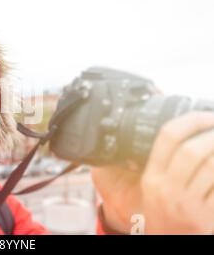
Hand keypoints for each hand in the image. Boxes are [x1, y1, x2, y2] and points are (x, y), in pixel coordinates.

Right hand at [92, 111, 213, 233]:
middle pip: (191, 150)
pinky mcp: (207, 217)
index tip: (206, 115)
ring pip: (212, 167)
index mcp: (151, 178)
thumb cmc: (164, 217)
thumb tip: (184, 133)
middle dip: (213, 134)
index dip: (191, 120)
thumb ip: (161, 164)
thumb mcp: (152, 190)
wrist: (169, 244)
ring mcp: (188, 206)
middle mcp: (167, 190)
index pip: (167, 137)